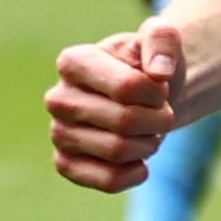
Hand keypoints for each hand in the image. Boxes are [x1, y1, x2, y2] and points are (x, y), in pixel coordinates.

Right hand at [44, 21, 183, 192]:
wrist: (147, 98)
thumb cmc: (150, 66)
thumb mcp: (161, 39)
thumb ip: (163, 39)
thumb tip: (159, 72)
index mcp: (74, 62)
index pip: (128, 88)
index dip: (157, 92)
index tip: (157, 86)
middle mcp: (57, 99)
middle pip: (126, 122)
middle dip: (159, 119)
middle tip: (158, 112)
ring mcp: (58, 134)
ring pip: (120, 152)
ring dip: (150, 144)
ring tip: (145, 131)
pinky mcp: (66, 164)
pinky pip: (108, 181)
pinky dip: (136, 173)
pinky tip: (138, 159)